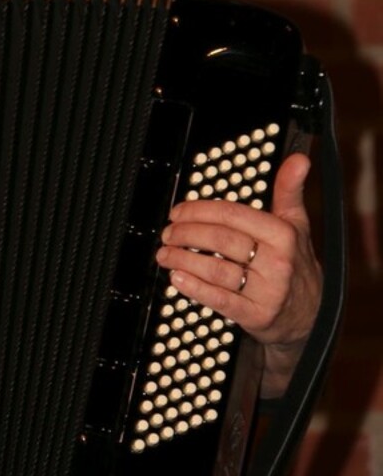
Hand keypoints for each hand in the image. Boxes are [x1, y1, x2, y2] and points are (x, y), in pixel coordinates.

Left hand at [156, 152, 321, 399]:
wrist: (311, 314)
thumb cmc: (295, 263)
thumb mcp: (296, 224)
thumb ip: (289, 191)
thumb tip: (299, 160)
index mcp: (283, 234)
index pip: (232, 214)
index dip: (199, 211)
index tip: (178, 212)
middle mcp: (277, 262)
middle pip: (220, 240)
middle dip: (186, 233)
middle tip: (168, 233)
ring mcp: (267, 291)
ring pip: (216, 269)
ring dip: (183, 259)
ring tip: (164, 254)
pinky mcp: (256, 315)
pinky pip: (220, 300)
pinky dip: (194, 288)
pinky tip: (177, 278)